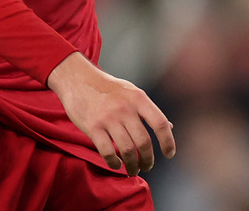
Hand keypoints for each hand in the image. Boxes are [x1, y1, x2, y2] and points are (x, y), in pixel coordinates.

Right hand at [46, 52, 175, 176]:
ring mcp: (108, 118)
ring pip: (127, 150)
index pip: (160, 123)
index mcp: (138, 98)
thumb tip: (170, 127)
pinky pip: (107, 152)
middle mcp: (125, 108)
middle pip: (144, 142)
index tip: (169, 154)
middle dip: (148, 160)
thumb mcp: (131, 91)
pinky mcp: (93, 127)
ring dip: (133, 165)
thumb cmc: (107, 87)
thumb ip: (148, 110)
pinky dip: (114, 163)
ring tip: (133, 169)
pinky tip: (116, 164)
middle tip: (147, 166)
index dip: (168, 142)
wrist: (77, 78)